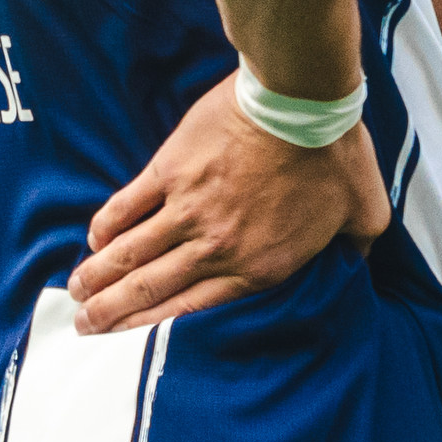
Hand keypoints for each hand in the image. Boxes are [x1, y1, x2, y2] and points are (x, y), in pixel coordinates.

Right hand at [70, 81, 388, 333]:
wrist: (302, 100)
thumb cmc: (336, 155)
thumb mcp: (364, 213)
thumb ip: (358, 248)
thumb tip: (362, 262)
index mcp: (258, 267)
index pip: (193, 311)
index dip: (152, 329)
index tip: (126, 341)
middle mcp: (216, 247)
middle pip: (150, 290)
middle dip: (111, 314)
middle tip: (82, 327)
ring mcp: (188, 210)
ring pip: (130, 255)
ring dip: (97, 277)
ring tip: (76, 293)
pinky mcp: (170, 171)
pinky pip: (126, 208)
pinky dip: (105, 228)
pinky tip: (92, 241)